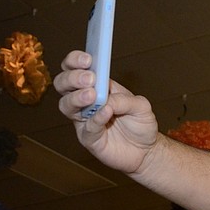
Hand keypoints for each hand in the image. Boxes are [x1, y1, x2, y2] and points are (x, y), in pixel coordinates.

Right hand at [54, 50, 158, 173]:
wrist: (146, 150)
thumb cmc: (140, 123)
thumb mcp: (141, 106)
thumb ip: (125, 99)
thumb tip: (107, 98)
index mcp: (97, 86)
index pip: (75, 68)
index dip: (75, 61)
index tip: (86, 59)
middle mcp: (85, 101)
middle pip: (63, 84)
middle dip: (72, 78)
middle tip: (88, 79)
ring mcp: (84, 120)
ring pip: (66, 105)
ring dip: (77, 98)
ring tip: (92, 95)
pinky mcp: (89, 138)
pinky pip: (86, 128)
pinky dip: (95, 119)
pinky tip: (106, 112)